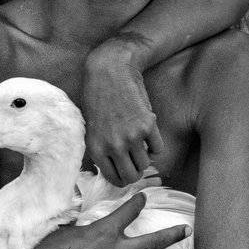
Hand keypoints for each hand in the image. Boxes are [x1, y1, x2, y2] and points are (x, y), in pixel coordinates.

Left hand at [82, 47, 162, 185]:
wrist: (110, 69)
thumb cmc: (96, 95)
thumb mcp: (90, 127)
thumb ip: (101, 149)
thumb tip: (113, 168)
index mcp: (96, 148)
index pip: (114, 179)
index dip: (121, 178)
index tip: (125, 171)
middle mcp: (114, 145)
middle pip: (132, 176)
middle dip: (135, 172)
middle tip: (135, 162)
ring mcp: (132, 136)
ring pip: (146, 164)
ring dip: (145, 158)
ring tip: (140, 145)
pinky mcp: (148, 125)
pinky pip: (158, 149)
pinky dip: (155, 146)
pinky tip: (148, 135)